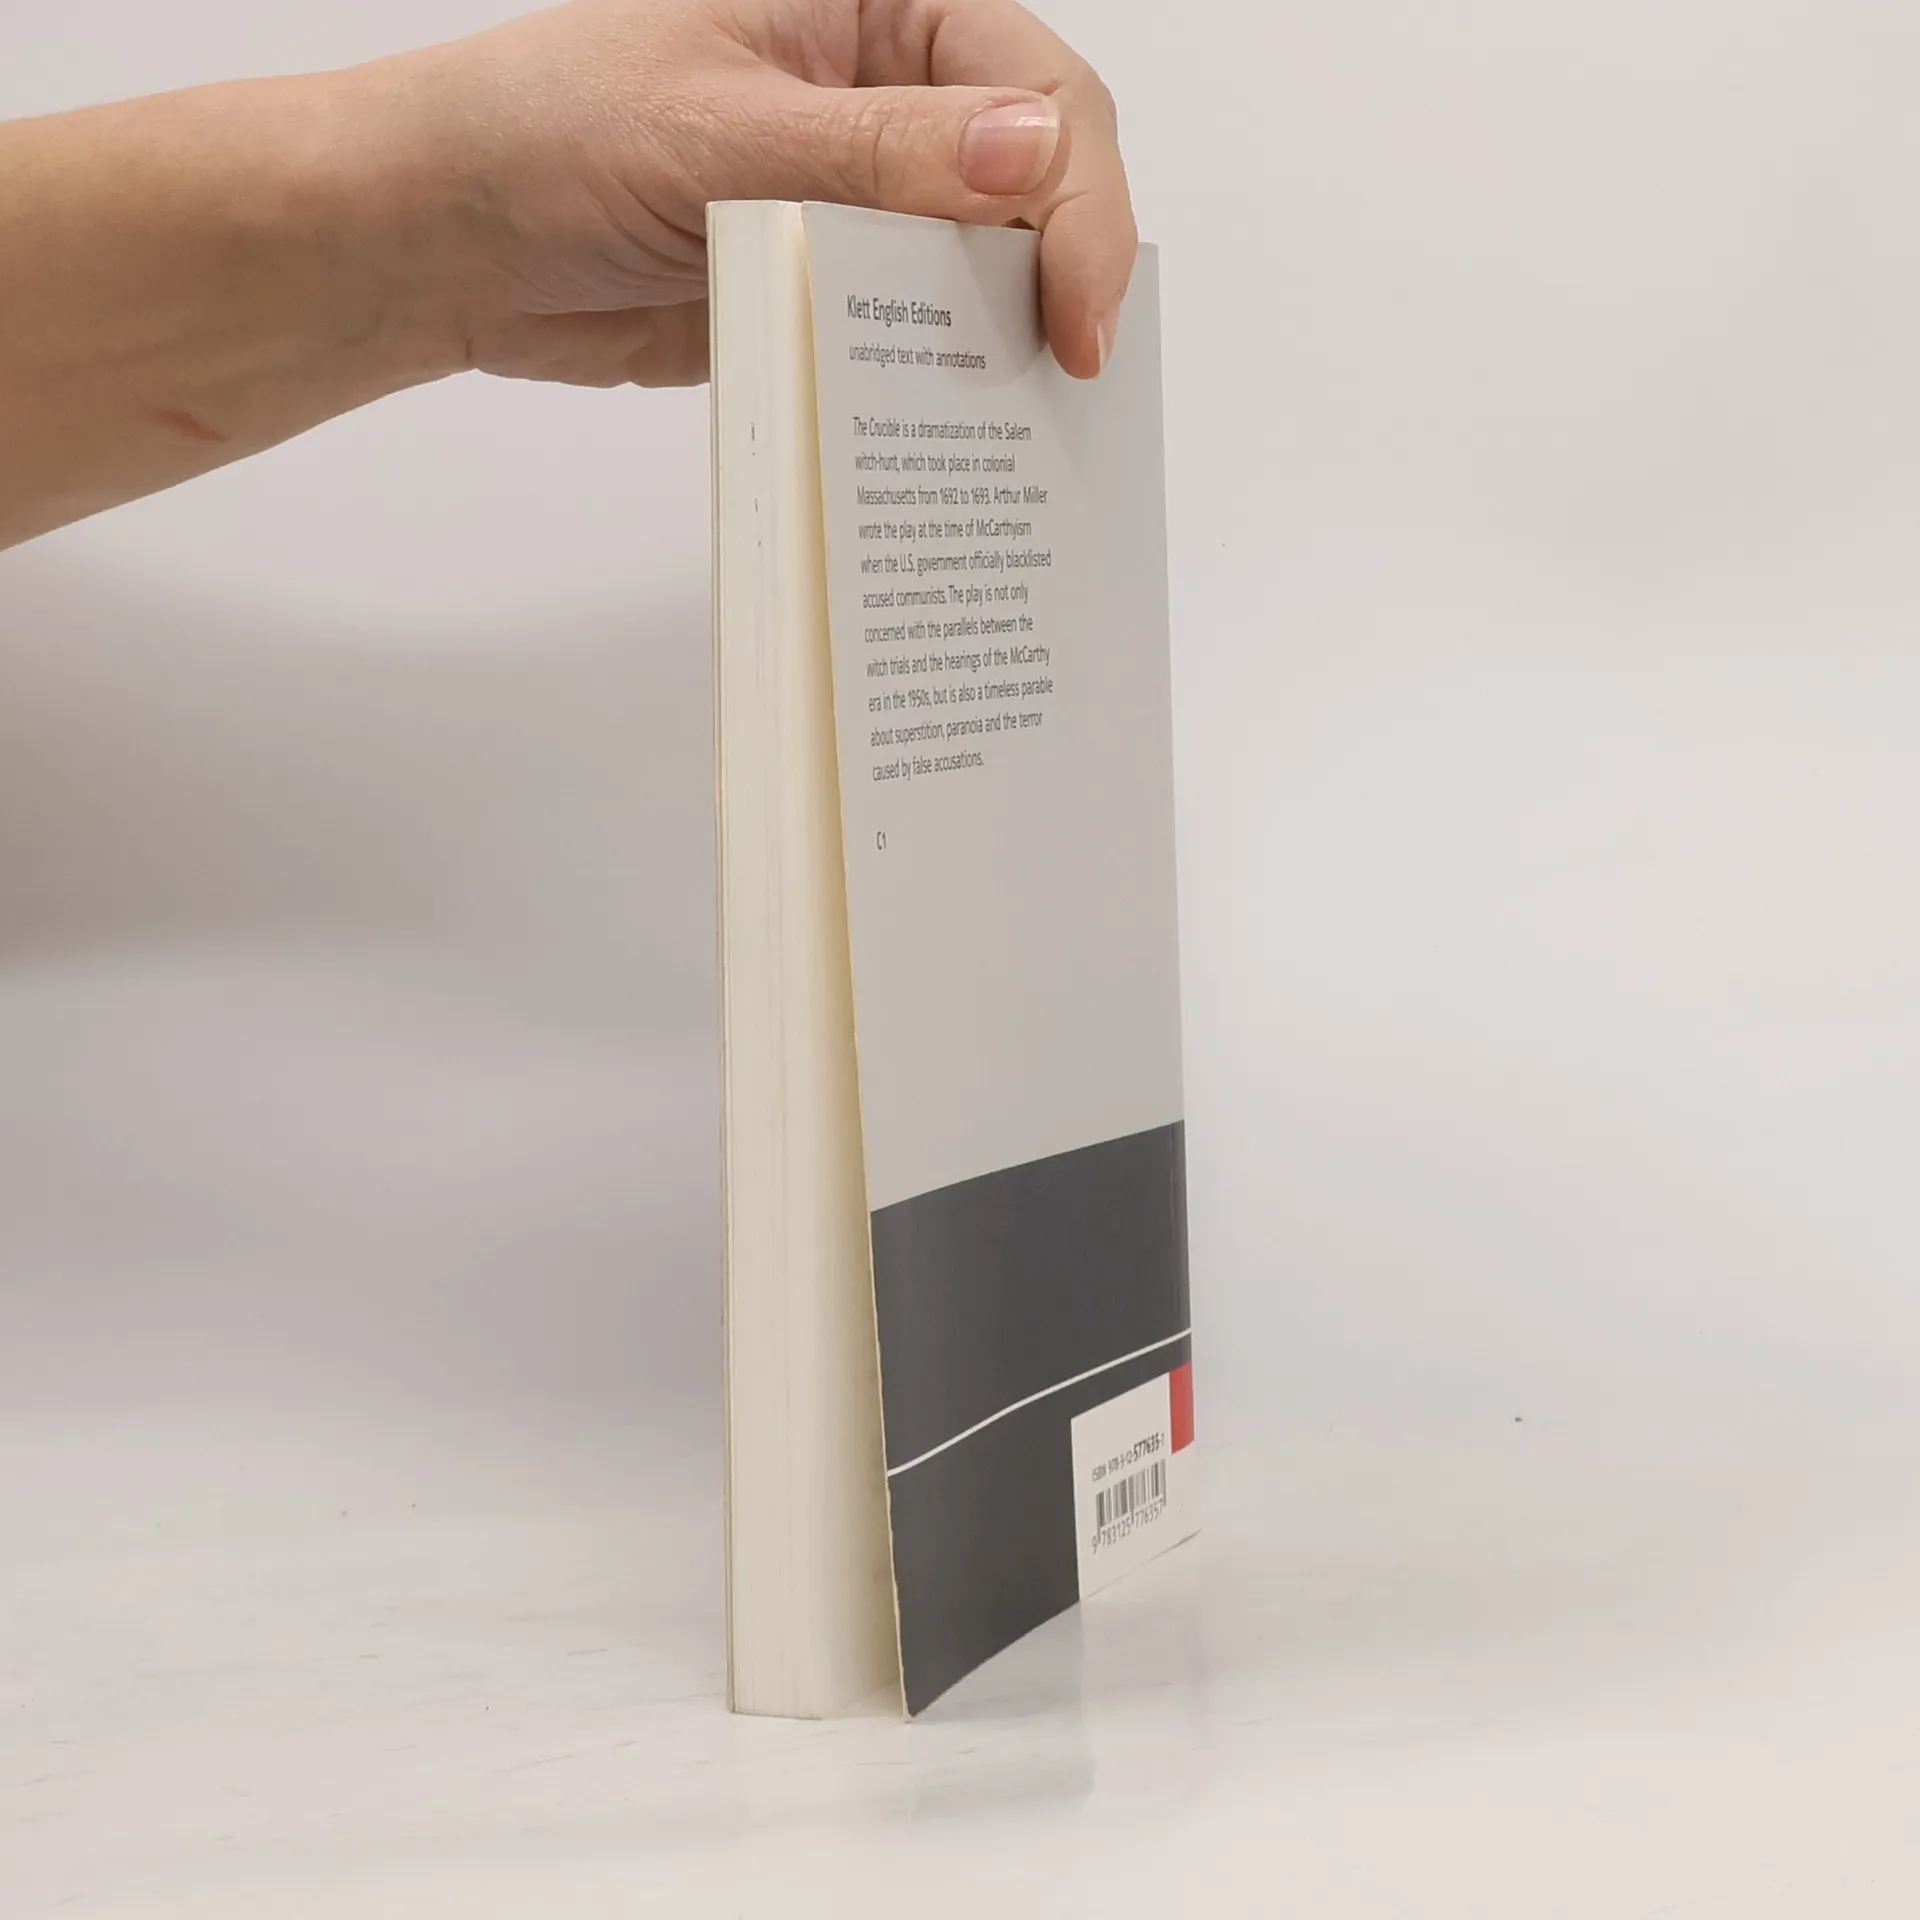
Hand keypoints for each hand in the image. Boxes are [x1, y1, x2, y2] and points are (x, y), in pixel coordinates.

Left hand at [386, 0, 1134, 385]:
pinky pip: (912, 336)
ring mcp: (858, 200)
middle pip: (1034, 181)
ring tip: (1020, 422)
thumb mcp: (715, 133)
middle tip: (1065, 377)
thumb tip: (1034, 154)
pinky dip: (934, 383)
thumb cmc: (544, 133)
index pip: (1035, 89)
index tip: (1079, 314)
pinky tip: (942, 430)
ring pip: (982, 268)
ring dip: (1002, 338)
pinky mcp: (825, 287)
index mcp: (874, 10)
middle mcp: (882, 98)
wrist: (448, 240)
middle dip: (1059, 274)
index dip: (1080, 201)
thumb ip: (877, 152)